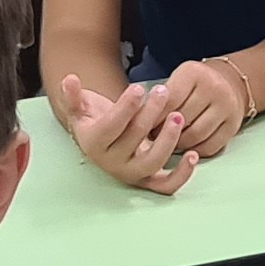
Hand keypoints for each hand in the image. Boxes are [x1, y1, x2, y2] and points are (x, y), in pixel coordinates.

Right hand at [55, 74, 199, 197]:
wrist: (102, 140)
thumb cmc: (94, 120)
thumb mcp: (81, 107)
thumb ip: (73, 95)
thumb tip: (70, 80)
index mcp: (93, 144)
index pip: (111, 126)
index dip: (125, 107)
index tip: (139, 89)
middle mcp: (112, 163)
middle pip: (134, 140)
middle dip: (151, 113)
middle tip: (163, 91)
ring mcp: (131, 174)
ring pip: (152, 162)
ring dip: (168, 140)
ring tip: (178, 116)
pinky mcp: (148, 181)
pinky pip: (166, 186)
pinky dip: (182, 175)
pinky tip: (194, 155)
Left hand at [153, 58, 249, 162]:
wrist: (230, 83)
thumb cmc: (195, 84)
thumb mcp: (178, 80)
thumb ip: (163, 98)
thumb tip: (144, 123)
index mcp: (194, 73)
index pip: (170, 100)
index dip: (154, 116)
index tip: (144, 125)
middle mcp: (214, 87)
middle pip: (183, 119)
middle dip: (164, 132)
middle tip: (153, 138)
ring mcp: (227, 107)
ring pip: (196, 135)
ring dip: (178, 143)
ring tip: (168, 143)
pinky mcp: (234, 125)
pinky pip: (210, 146)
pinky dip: (195, 150)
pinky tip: (186, 147)